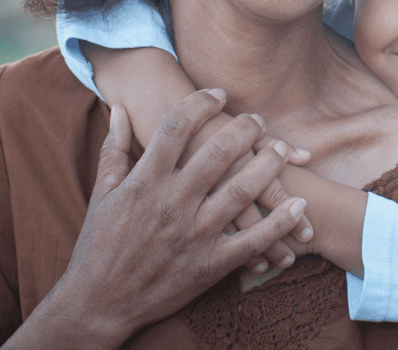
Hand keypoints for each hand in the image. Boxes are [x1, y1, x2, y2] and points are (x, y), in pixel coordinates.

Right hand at [17, 90, 307, 347]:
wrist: (98, 303)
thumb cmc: (98, 246)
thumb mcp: (102, 194)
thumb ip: (113, 149)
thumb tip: (119, 109)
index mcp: (144, 182)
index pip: (176, 128)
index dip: (200, 104)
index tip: (218, 93)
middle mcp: (172, 203)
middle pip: (217, 152)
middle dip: (243, 129)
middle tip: (257, 119)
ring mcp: (194, 234)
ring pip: (242, 190)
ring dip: (269, 164)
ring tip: (283, 148)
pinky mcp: (211, 264)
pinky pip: (253, 240)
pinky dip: (280, 222)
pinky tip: (299, 204)